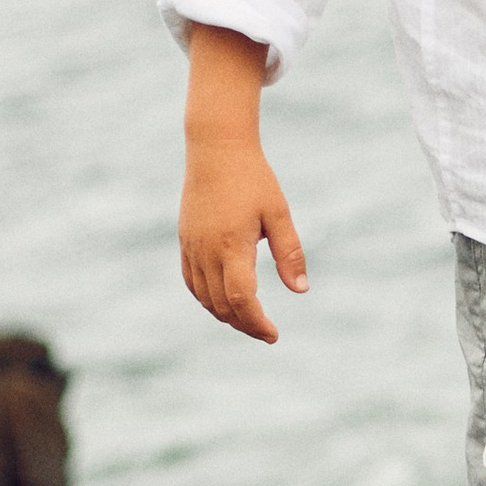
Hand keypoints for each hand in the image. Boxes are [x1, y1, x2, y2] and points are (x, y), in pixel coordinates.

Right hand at [180, 137, 307, 343]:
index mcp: (232, 245)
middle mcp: (206, 251)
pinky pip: (192, 282)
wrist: (215, 150)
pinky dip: (207, 299)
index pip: (241, 299)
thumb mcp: (278, 214)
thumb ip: (290, 253)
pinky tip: (225, 303)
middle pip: (221, 305)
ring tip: (250, 321)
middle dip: (245, 324)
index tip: (273, 334)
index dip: (256, 322)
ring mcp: (192, 247)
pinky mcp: (185, 242)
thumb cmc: (253, 179)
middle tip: (266, 332)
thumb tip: (301, 290)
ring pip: (204, 298)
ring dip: (226, 315)